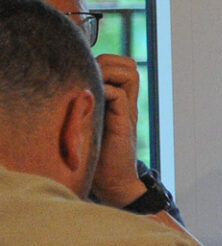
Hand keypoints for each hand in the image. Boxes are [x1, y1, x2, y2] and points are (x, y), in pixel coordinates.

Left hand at [89, 54, 146, 206]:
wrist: (114, 183)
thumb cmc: (97, 157)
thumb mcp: (92, 125)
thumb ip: (89, 108)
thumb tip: (68, 92)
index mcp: (120, 102)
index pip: (124, 67)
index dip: (109, 62)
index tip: (90, 73)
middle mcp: (126, 103)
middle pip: (129, 65)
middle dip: (107, 62)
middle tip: (91, 76)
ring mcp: (126, 111)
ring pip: (129, 73)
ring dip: (108, 73)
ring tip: (94, 86)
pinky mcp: (122, 123)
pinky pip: (118, 95)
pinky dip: (104, 91)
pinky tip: (92, 103)